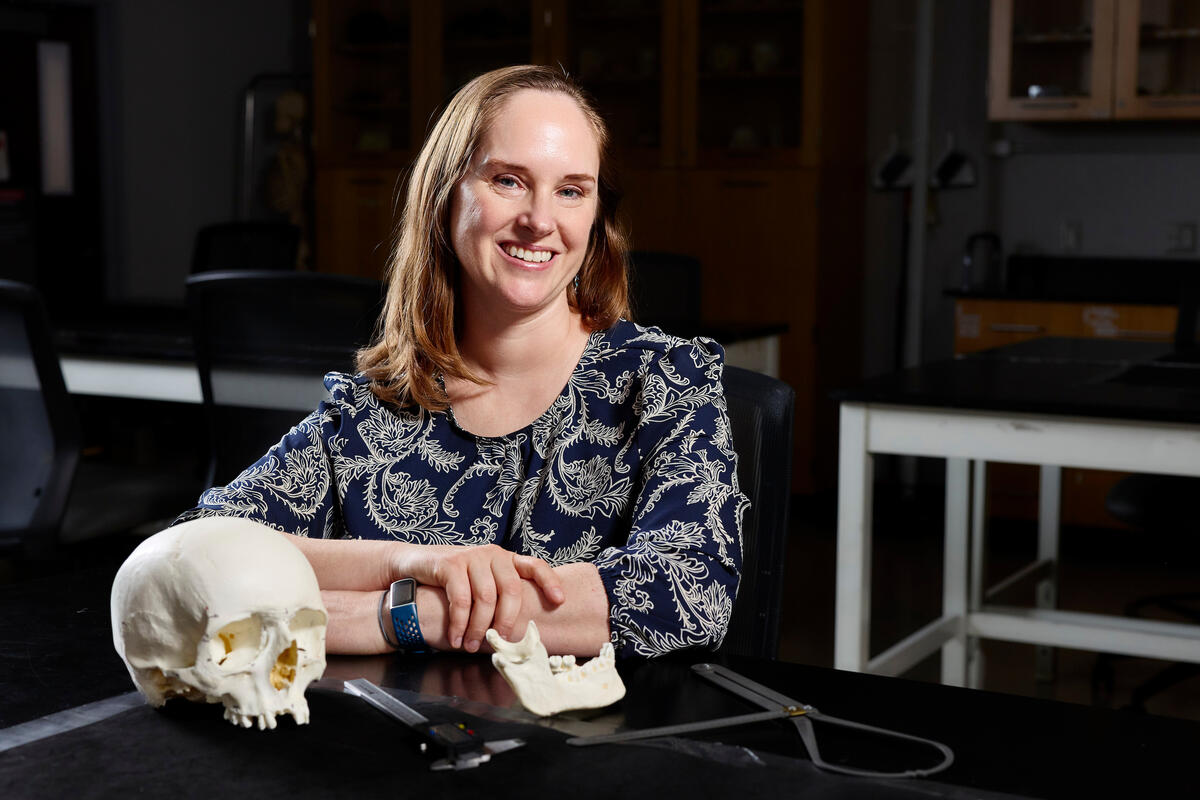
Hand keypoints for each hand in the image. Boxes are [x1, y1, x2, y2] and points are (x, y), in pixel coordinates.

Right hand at [393, 544, 564, 652]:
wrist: (414, 563)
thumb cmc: (452, 580)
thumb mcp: (480, 582)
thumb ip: (498, 595)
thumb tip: (515, 631)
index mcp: (505, 560)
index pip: (534, 566)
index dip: (549, 582)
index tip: (559, 601)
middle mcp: (492, 554)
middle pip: (510, 590)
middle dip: (506, 621)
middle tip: (498, 642)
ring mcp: (472, 557)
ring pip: (485, 598)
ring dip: (478, 627)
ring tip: (470, 645)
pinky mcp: (451, 564)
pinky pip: (461, 599)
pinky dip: (459, 623)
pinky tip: (455, 637)